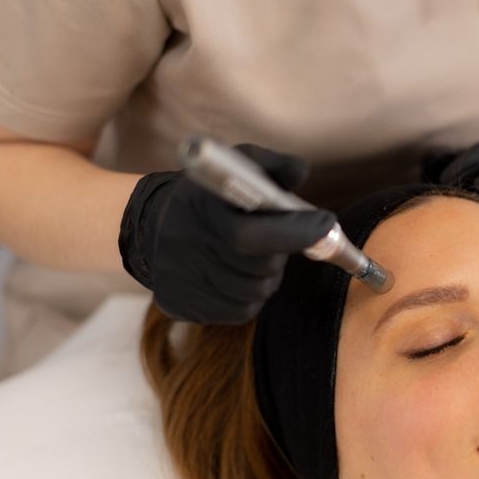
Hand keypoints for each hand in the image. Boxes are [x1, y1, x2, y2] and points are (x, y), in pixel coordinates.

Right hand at [118, 143, 335, 323]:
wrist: (153, 224)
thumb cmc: (212, 196)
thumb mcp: (238, 166)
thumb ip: (273, 166)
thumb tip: (301, 170)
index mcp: (202, 205)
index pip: (250, 234)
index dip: (294, 233)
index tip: (325, 224)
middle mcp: (186, 243)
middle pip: (260, 268)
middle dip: (280, 255)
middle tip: (275, 241)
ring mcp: (179, 277)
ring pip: (254, 293)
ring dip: (266, 276)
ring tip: (253, 257)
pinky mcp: (178, 304)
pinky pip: (239, 312)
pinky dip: (248, 297)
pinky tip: (236, 275)